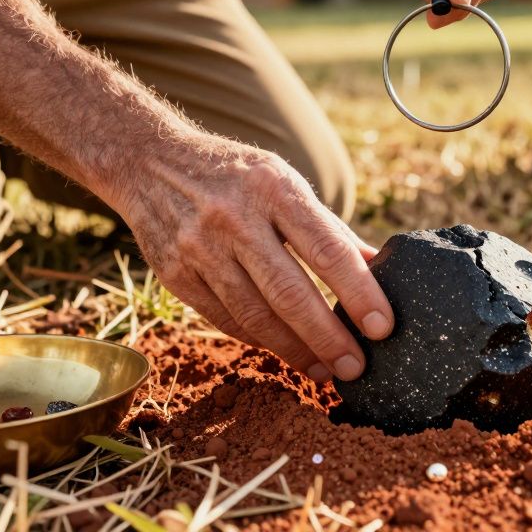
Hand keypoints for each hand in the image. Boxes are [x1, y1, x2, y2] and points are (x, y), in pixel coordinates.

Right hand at [117, 129, 392, 381]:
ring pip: (256, 316)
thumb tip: (376, 267)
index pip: (327, 249)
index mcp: (274, 188)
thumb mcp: (283, 181)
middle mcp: (235, 218)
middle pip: (291, 293)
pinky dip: (258, 340)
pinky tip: (283, 349)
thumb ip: (328, 227)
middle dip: (329, 337)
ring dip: (295, 350)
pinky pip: (225, 320)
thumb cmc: (234, 174)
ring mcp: (200, 248)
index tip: (383, 327)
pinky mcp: (175, 274)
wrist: (149, 161)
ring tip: (325, 370)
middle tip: (356, 367)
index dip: (359, 293)